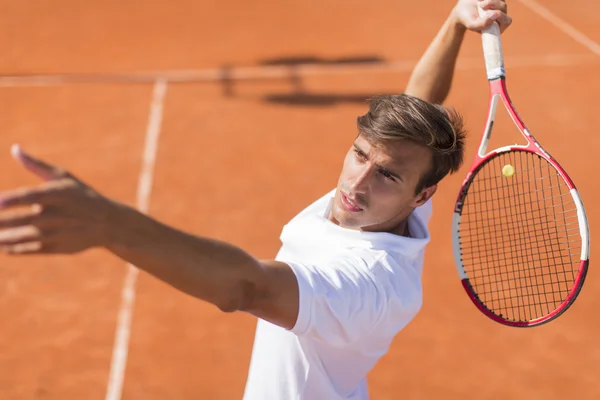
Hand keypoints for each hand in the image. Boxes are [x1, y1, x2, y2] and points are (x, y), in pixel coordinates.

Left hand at [0, 145, 115, 254]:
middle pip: (22, 220)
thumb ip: (37, 165)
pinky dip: (13, 248)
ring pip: (22, 237)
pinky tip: (3, 245)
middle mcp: (57, 215)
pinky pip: (29, 249)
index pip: (31, 196)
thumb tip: (14, 148)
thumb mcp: (64, 177)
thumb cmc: (81, 195)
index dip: (12, 199)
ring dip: (2, 237)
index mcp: (58, 194)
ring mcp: (56, 233)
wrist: (108, 223)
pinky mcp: (56, 247)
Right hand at [452, 0, 511, 32]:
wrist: (462, 8)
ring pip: (501, 0)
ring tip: (479, 3)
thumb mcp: (472, 24)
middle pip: (503, 7)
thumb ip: (482, 24)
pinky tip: (481, 0)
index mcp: (496, 27)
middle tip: (481, 5)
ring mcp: (500, 6)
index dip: (499, 16)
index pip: (506, 21)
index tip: (489, 13)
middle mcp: (500, 16)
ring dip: (489, 0)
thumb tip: (494, 15)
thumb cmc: (467, 18)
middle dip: (492, 4)